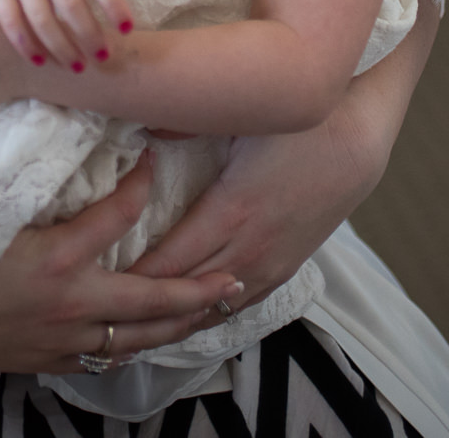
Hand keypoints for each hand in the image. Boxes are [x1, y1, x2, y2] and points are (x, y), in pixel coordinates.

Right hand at [0, 0, 142, 70]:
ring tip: (77, 66)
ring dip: (60, 47)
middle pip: (70, 4)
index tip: (127, 30)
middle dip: (89, 36)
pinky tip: (40, 61)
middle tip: (104, 57)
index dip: (115, 6)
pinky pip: (9, 20)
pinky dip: (25, 44)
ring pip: (40, 18)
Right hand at [0, 158, 244, 379]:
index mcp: (54, 260)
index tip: (155, 161)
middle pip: (152, 300)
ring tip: (206, 312)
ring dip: (173, 324)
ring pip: (133, 337)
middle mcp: (68, 304)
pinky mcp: (41, 360)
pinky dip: (126, 346)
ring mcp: (58, 339)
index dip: (141, 186)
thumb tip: (37, 136)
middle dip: (197, 289)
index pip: (117, 218)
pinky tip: (139, 339)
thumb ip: (11, 181)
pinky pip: (99, 357)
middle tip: (235, 277)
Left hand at [127, 0, 439, 317]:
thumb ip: (184, 122)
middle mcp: (248, 250)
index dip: (128, 280)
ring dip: (174, 319)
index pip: (167, 263)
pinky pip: (242, 304)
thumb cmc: (296, 124)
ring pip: (213, 308)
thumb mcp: (239, 117)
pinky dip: (210, 315)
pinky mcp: (287, 266)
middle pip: (184, 295)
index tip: (91, 285)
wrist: (357, 141)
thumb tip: (138, 126)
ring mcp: (270, 263)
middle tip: (98, 318)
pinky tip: (187, 320)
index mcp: (228, 213)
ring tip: (134, 331)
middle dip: (142, 310)